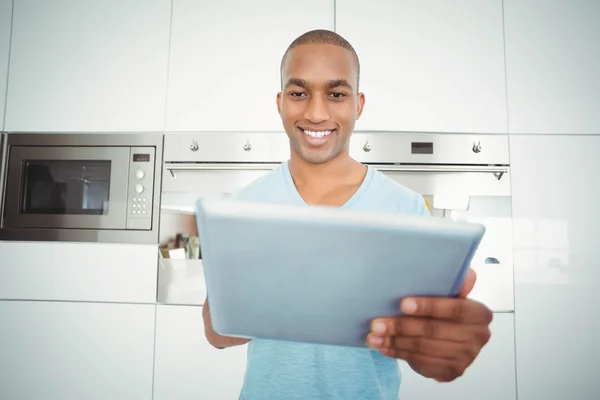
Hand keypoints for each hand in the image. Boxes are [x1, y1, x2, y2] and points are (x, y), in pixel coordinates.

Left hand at [366, 269, 492, 381]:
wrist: (448, 339)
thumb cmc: (444, 310)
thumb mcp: (449, 293)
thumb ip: (455, 283)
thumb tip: (466, 274)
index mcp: (480, 314)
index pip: (456, 309)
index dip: (428, 306)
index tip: (402, 304)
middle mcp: (478, 337)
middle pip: (434, 331)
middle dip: (402, 326)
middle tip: (377, 323)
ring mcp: (466, 358)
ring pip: (423, 348)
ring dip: (395, 341)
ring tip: (373, 336)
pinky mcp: (451, 372)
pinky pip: (421, 363)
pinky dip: (399, 353)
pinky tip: (384, 346)